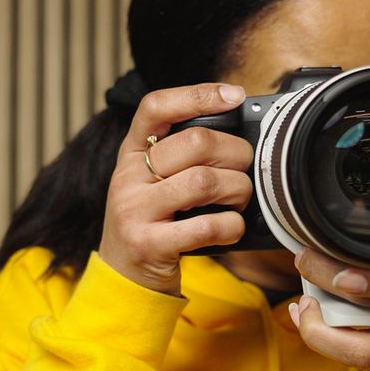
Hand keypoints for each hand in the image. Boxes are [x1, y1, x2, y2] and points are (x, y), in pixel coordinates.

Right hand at [99, 82, 254, 295]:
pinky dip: (231, 226)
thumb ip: (183, 155)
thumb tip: (240, 130)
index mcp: (131, 153)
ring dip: (237, 189)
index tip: (234, 96)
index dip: (197, 94)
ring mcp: (134, 211)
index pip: (156, 107)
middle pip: (195, 142)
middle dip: (236, 153)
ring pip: (204, 181)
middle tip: (245, 168)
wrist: (124, 275)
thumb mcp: (153, 181)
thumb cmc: (153, 221)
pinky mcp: (148, 244)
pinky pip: (205, 226)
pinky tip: (232, 227)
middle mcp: (127, 177)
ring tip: (240, 198)